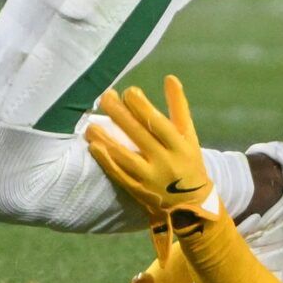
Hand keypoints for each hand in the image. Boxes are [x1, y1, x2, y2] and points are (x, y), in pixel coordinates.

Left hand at [86, 76, 217, 223]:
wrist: (192, 204)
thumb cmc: (188, 161)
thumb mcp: (189, 135)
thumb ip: (179, 107)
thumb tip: (169, 77)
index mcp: (179, 145)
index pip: (157, 122)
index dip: (141, 105)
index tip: (128, 92)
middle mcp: (164, 162)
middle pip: (137, 135)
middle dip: (119, 114)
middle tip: (105, 97)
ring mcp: (149, 178)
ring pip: (123, 155)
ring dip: (105, 138)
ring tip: (90, 123)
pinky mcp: (137, 191)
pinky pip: (118, 174)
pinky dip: (105, 160)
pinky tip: (93, 146)